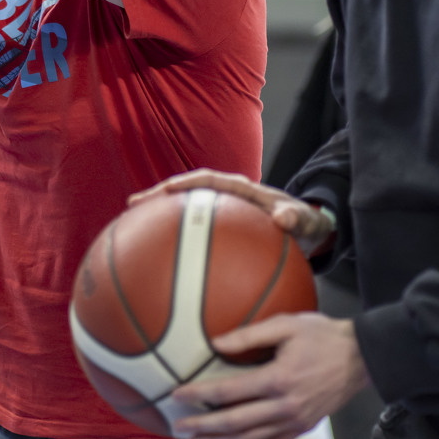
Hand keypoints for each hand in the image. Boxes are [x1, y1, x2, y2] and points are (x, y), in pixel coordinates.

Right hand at [129, 169, 333, 257]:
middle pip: (186, 192)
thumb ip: (297, 218)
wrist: (307, 227)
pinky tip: (159, 258)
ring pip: (184, 211)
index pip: (209, 181)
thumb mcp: (307, 220)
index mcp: (243, 189)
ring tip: (132, 226)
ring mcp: (221, 212)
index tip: (165, 191)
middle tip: (132, 205)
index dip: (186, 184)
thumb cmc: (304, 221)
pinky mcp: (220, 227)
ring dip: (160, 216)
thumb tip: (283, 218)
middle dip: (158, 197)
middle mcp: (227, 196)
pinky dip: (176, 239)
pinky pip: (194, 231)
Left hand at [172, 314, 370, 438]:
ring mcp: (294, 420)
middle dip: (203, 426)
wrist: (362, 357)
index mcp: (278, 378)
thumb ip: (249, 335)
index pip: (229, 391)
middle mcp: (284, 406)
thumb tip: (216, 342)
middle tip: (179, 428)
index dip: (200, 394)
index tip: (178, 395)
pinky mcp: (303, 427)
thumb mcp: (286, 325)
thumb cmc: (323, 336)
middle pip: (235, 422)